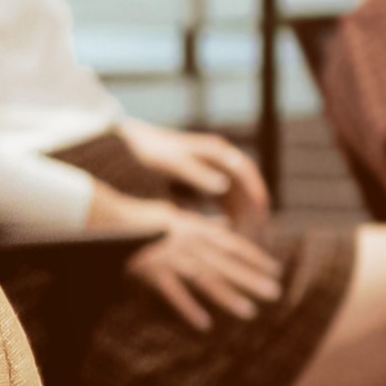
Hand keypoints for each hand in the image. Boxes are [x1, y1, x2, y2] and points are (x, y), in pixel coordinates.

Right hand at [93, 192, 285, 331]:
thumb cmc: (138, 218)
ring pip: (206, 279)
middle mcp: (188, 243)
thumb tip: (221, 224)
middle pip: (225, 264)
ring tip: (250, 311)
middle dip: (252, 278)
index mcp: (194, 229)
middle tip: (276, 293)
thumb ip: (199, 224)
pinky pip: (174, 293)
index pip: (232, 244)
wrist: (107, 217)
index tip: (275, 269)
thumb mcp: (174, 215)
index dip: (254, 257)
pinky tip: (204, 324)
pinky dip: (189, 308)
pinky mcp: (152, 271)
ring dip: (229, 295)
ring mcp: (171, 258)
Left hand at [107, 120, 268, 227]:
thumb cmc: (147, 152)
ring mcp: (211, 171)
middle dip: (253, 210)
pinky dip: (227, 216)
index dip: (255, 194)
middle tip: (258, 235)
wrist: (125, 144)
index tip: (261, 217)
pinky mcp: (200, 183)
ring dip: (242, 216)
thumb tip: (223, 186)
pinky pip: (222, 202)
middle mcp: (219, 160)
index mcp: (216, 152)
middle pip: (245, 187)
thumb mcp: (169, 162)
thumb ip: (195, 173)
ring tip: (246, 240)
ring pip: (235, 197)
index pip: (246, 173)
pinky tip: (227, 235)